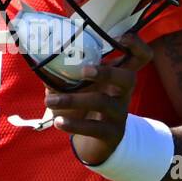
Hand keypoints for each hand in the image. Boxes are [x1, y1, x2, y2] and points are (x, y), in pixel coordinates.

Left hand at [44, 32, 153, 165]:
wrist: (94, 143)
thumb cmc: (84, 106)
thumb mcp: (77, 87)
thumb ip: (63, 74)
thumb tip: (41, 63)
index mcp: (118, 75)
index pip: (140, 57)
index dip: (136, 45)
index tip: (120, 38)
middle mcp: (123, 92)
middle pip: (128, 78)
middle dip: (107, 72)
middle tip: (84, 70)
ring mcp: (119, 113)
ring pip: (103, 102)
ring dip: (73, 100)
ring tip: (49, 101)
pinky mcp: (112, 133)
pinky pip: (95, 128)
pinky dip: (74, 124)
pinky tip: (58, 122)